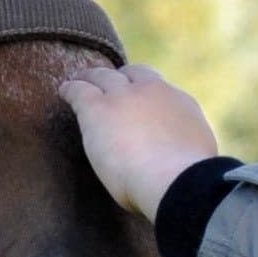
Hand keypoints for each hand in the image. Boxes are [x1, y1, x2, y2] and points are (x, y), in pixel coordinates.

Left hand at [60, 62, 220, 222]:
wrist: (173, 180)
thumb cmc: (184, 181)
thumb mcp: (193, 157)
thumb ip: (180, 148)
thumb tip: (174, 158)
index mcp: (179, 104)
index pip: (158, 89)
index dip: (144, 90)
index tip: (137, 97)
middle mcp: (153, 92)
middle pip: (131, 75)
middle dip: (120, 78)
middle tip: (107, 85)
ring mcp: (124, 97)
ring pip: (103, 76)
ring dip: (91, 78)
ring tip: (80, 82)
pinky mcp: (98, 108)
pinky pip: (79, 90)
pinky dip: (71, 89)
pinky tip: (64, 92)